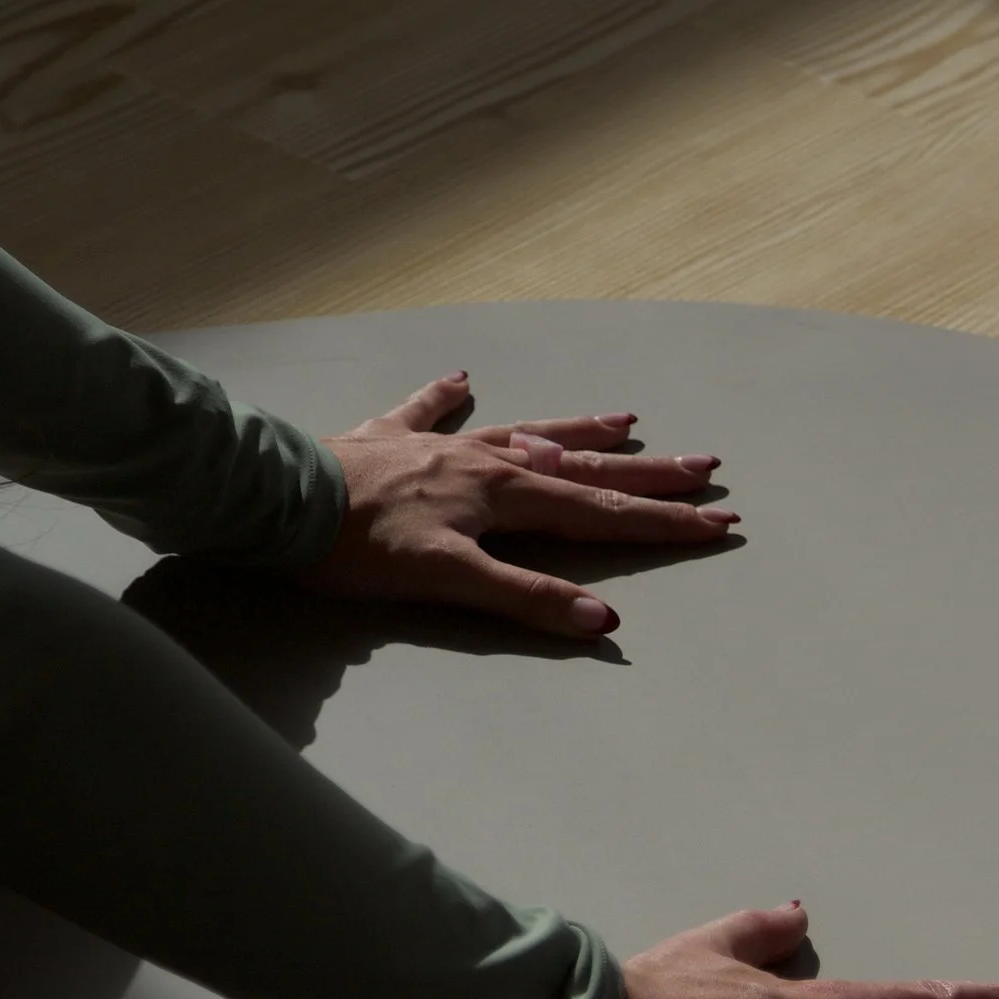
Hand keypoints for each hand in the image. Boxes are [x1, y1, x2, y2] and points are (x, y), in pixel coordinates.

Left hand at [309, 371, 735, 637]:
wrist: (280, 499)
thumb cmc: (359, 547)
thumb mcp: (449, 581)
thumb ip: (526, 598)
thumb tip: (603, 621)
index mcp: (504, 497)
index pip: (600, 516)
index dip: (661, 524)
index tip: (718, 523)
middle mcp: (484, 462)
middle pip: (580, 470)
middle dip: (646, 475)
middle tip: (704, 466)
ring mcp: (439, 445)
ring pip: (524, 433)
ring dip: (577, 431)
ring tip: (624, 419)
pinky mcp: (390, 439)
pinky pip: (428, 410)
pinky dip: (448, 396)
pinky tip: (462, 377)